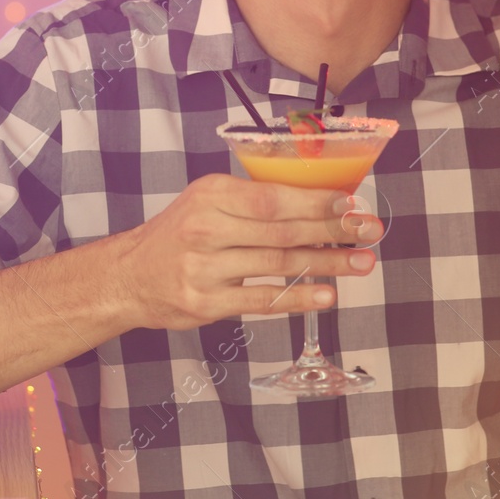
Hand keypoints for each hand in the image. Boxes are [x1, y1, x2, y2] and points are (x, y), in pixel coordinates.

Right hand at [111, 173, 383, 331]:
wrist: (129, 276)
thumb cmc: (178, 235)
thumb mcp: (206, 202)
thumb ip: (251, 201)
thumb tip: (317, 202)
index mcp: (210, 195)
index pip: (273, 198)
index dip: (316, 202)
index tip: (351, 204)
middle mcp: (205, 228)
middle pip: (282, 230)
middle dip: (334, 231)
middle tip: (370, 232)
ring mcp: (204, 268)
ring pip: (278, 265)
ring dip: (326, 264)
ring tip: (360, 263)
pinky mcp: (205, 303)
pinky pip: (263, 300)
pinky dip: (299, 298)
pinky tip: (327, 296)